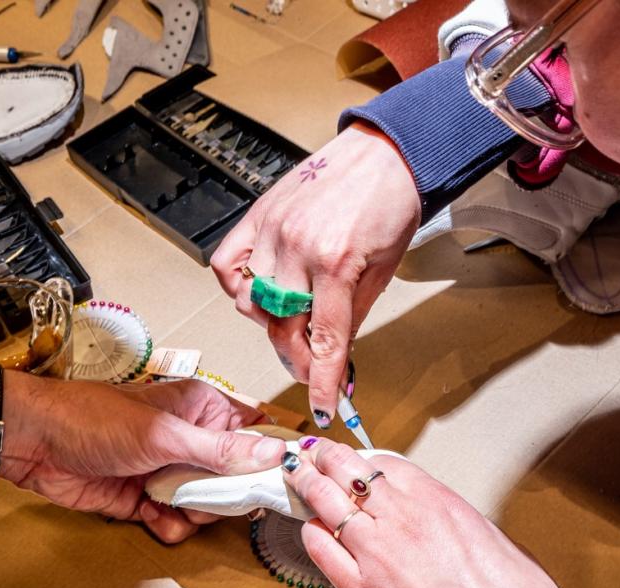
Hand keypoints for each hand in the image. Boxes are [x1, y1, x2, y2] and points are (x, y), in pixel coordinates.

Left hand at [2, 376, 286, 541]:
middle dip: (223, 498)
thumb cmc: (94, 420)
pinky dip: (167, 526)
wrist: (35, 445)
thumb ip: (220, 451)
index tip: (277, 485)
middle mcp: (191, 440)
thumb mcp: (164, 436)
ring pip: (206, 507)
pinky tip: (148, 516)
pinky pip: (175, 522)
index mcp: (203, 409)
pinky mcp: (146, 499)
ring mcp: (169, 471)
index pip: (255, 435)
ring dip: (192, 515)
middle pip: (235, 480)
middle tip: (203, 497)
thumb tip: (275, 454)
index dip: (269, 461)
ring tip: (166, 504)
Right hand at [209, 122, 419, 428]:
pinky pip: (227, 265)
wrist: (385, 151)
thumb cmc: (392, 203)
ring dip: (271, 322)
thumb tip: (337, 355)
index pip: (323, 338)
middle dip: (297, 357)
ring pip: (252, 302)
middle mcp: (298, 248)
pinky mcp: (258, 215)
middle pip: (281, 326)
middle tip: (310, 367)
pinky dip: (238, 287)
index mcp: (337, 262)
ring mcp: (272, 230)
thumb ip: (354, 315)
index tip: (321, 404)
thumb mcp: (385, 268)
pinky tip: (260, 292)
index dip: (320, 379)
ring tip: (294, 320)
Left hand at [282, 439, 564, 587]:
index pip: (383, 463)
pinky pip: (320, 548)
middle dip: (325, 458)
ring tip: (297, 476)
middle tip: (313, 455)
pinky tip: (312, 530)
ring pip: (325, 501)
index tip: (353, 462)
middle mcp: (400, 518)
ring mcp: (375, 553)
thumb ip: (453, 518)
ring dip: (308, 485)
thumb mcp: (487, 533)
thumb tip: (441, 518)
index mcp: (435, 499)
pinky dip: (312, 533)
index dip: (362, 460)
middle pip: (345, 470)